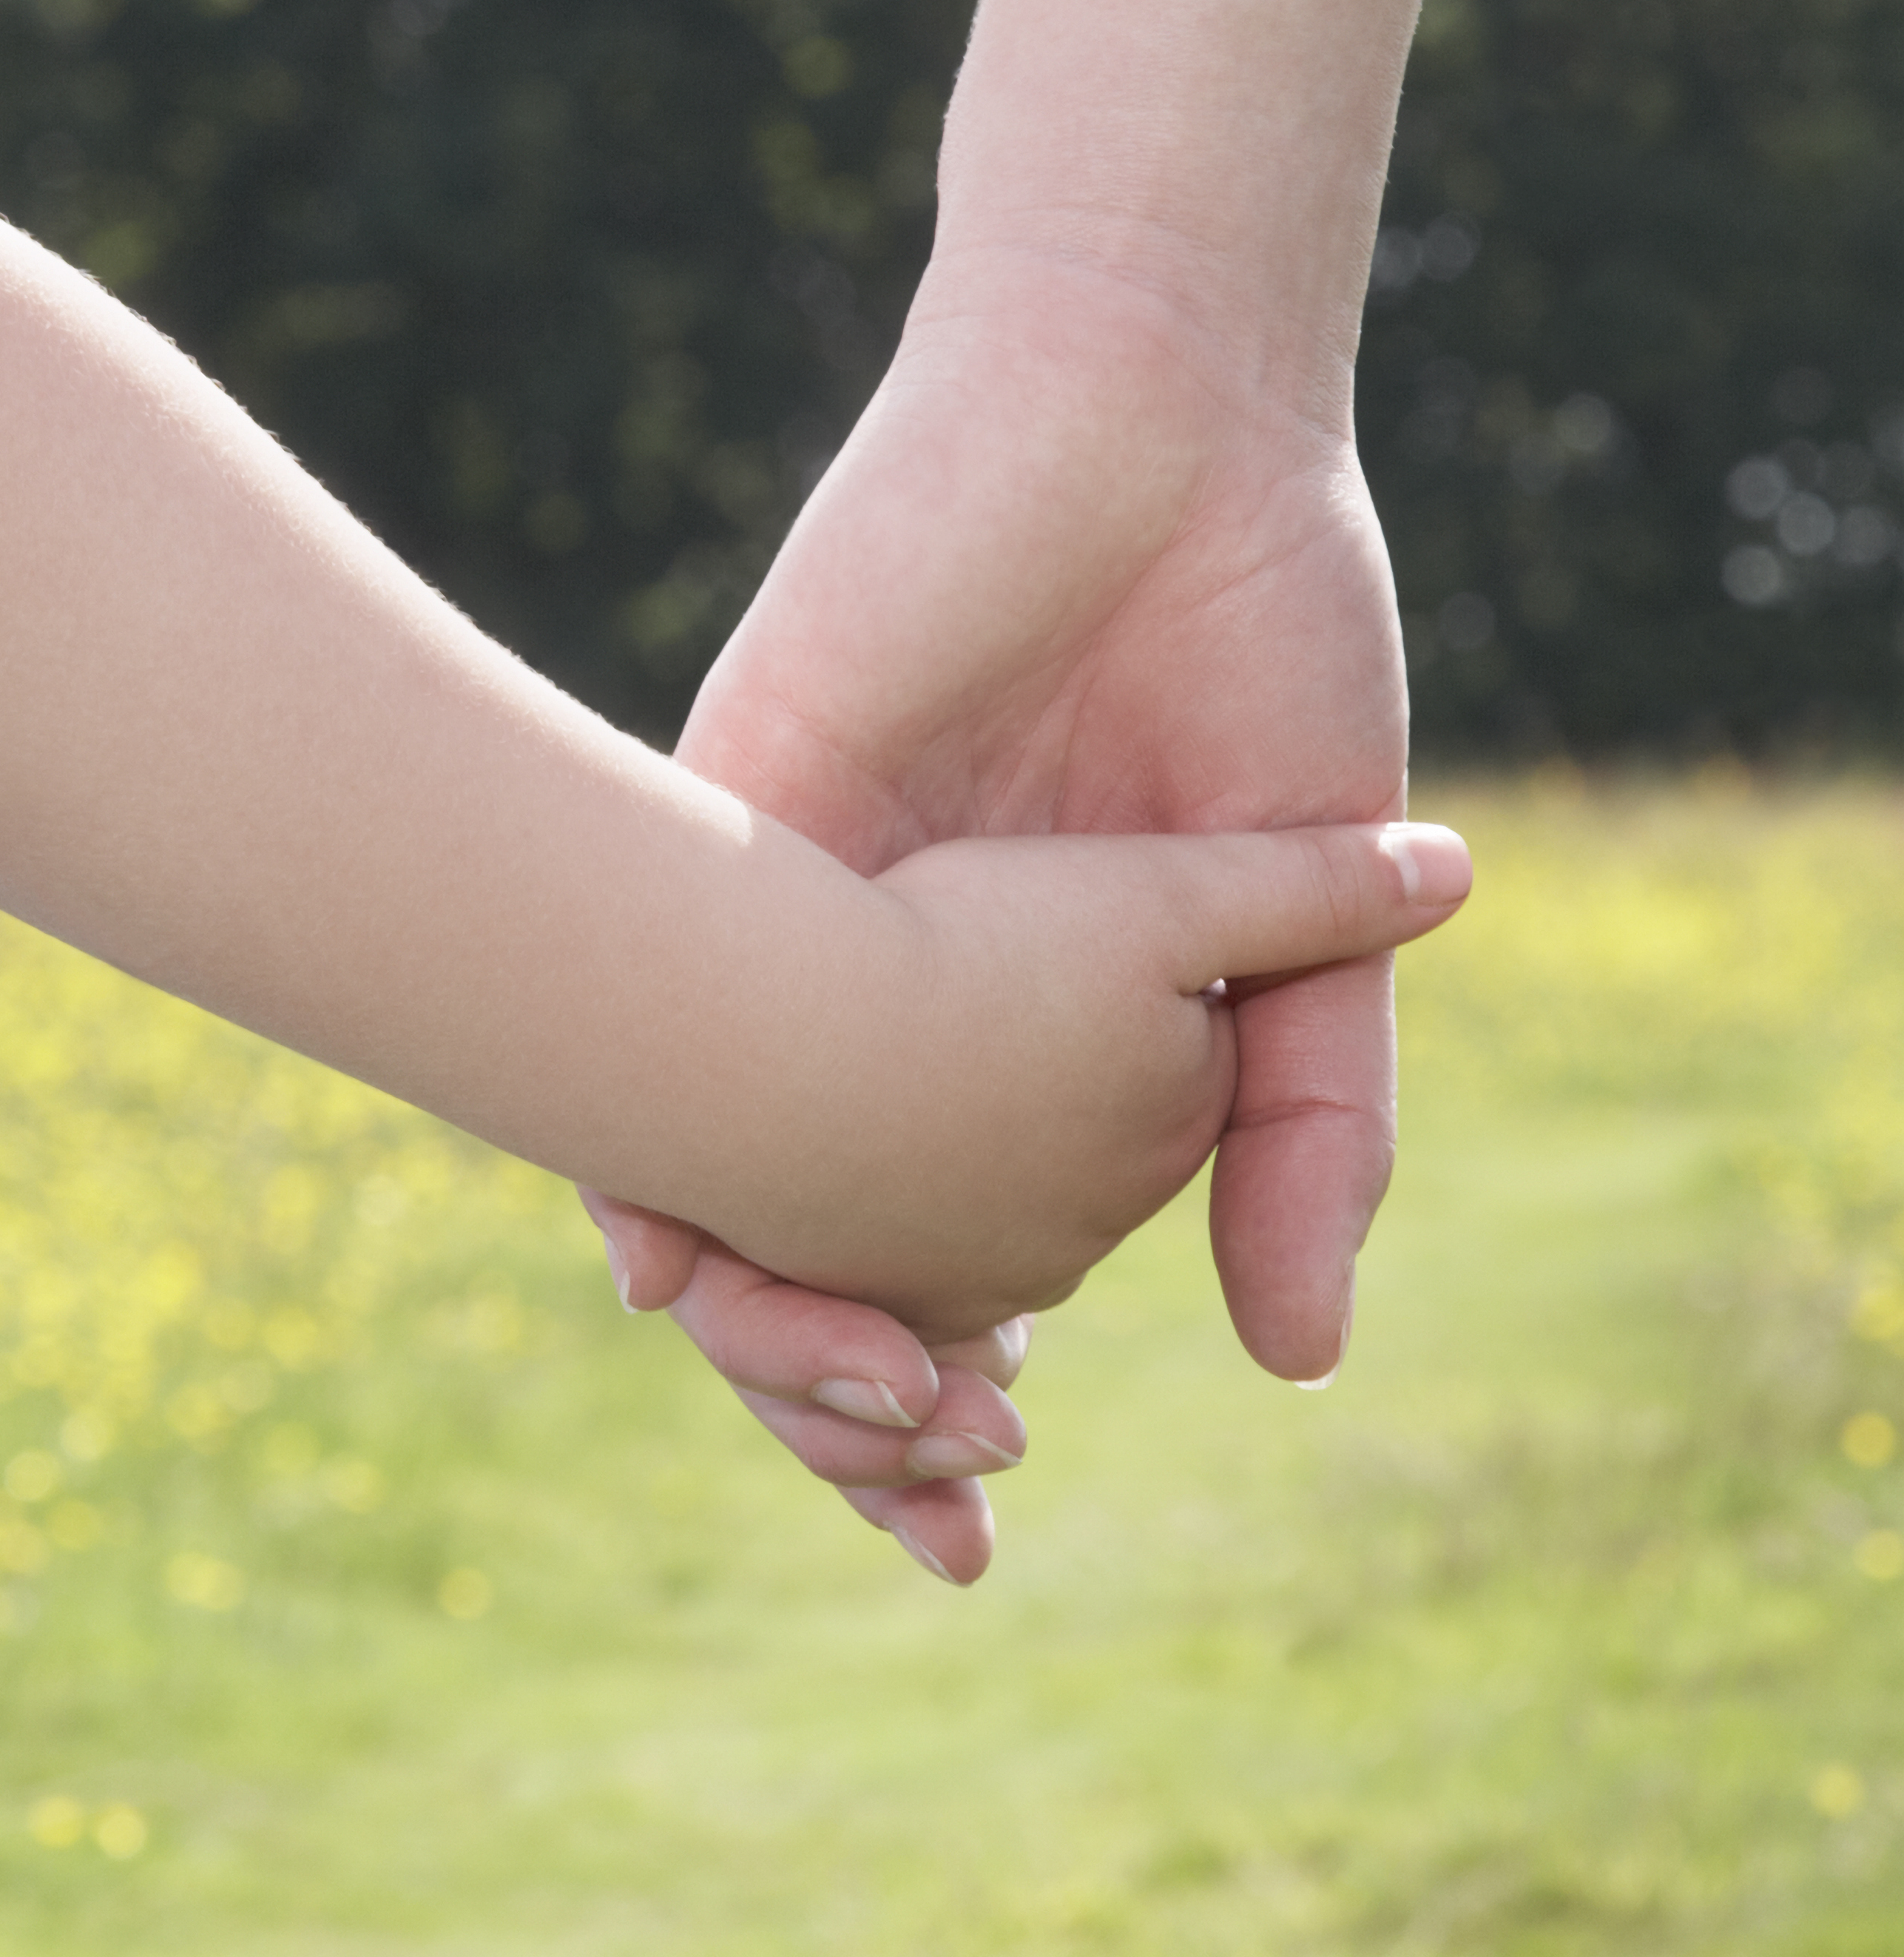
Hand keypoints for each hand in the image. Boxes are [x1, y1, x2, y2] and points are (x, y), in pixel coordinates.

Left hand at [607, 236, 1408, 1580]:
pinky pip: (644, 971)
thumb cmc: (1258, 638)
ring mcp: (797, 887)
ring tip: (822, 1414)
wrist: (1168, 418)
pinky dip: (643, 1122)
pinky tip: (659, 1254)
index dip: (946, 1395)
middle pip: (806, 1233)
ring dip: (741, 1305)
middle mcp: (884, 972)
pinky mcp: (737, 788)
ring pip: (704, 1140)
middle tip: (915, 1514)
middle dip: (831, 1392)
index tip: (973, 1537)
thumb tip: (1291, 1359)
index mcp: (1015, 1014)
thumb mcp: (1312, 917)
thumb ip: (1304, 1127)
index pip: (945, 1254)